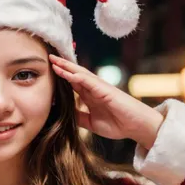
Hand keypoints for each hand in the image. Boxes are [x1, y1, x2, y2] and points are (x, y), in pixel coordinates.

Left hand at [49, 54, 163, 148]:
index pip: (72, 83)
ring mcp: (100, 88)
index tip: (48, 71)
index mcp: (90, 96)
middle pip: (74, 74)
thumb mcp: (91, 123)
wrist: (136, 127)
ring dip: (67, 67)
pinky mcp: (106, 91)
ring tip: (55, 60)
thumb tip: (64, 115)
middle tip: (48, 57)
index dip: (61, 76)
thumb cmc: (118, 124)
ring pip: (80, 74)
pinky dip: (78, 77)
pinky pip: (89, 82)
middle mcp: (94, 89)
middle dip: (61, 66)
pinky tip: (67, 74)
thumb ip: (79, 117)